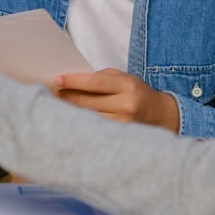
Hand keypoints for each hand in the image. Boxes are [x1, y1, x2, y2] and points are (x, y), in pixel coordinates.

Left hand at [54, 68, 179, 131]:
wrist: (159, 114)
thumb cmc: (135, 91)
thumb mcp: (122, 77)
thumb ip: (99, 78)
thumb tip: (70, 82)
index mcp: (126, 86)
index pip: (94, 83)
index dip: (74, 81)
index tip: (58, 80)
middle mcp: (126, 105)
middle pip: (87, 102)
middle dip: (68, 97)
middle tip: (55, 94)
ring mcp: (123, 124)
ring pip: (88, 118)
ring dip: (72, 112)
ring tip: (60, 106)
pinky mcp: (119, 137)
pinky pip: (94, 128)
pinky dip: (82, 123)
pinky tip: (73, 119)